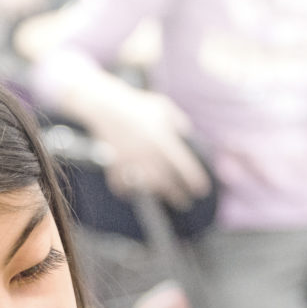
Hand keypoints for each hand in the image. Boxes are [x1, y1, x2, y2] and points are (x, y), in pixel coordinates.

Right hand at [90, 87, 211, 209]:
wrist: (106, 105)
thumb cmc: (138, 105)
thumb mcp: (163, 107)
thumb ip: (178, 121)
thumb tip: (187, 135)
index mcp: (163, 139)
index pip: (184, 165)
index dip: (194, 179)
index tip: (200, 190)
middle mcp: (148, 153)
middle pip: (167, 181)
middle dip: (177, 195)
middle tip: (183, 202)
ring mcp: (131, 161)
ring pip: (147, 186)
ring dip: (157, 193)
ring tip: (163, 195)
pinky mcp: (115, 164)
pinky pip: (121, 185)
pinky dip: (127, 190)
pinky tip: (132, 191)